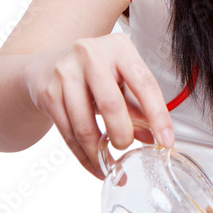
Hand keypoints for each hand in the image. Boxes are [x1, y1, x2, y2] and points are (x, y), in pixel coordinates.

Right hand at [24, 33, 174, 177]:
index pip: (144, 83)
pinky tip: (94, 163)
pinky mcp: (48, 93)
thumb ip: (137, 106)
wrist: (47, 66)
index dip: (158, 116)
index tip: (166, 141)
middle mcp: (91, 54)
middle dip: (122, 136)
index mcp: (119, 47)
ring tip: (110, 164)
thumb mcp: (120, 80)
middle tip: (127, 147)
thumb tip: (153, 138)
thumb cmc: (93, 73)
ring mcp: (66, 72)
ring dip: (99, 152)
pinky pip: (68, 134)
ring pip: (85, 126)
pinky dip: (83, 156)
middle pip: (111, 104)